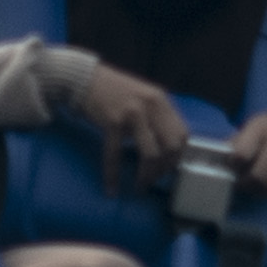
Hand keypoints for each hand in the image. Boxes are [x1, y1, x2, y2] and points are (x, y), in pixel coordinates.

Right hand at [62, 61, 194, 191]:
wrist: (84, 78)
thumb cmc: (113, 92)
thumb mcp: (142, 98)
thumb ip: (156, 117)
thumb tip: (166, 148)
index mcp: (161, 100)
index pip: (182, 134)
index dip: (177, 156)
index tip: (168, 169)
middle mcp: (152, 105)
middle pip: (170, 147)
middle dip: (164, 169)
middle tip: (154, 180)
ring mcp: (133, 113)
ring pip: (150, 154)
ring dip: (146, 176)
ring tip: (140, 186)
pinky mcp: (113, 121)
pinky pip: (116, 155)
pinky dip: (113, 175)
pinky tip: (111, 188)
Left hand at [228, 105, 266, 195]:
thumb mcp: (259, 121)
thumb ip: (240, 138)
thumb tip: (223, 156)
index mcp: (262, 127)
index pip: (241, 154)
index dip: (233, 164)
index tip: (231, 166)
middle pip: (256, 175)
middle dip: (243, 183)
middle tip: (239, 180)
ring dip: (255, 190)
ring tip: (251, 184)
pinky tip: (264, 186)